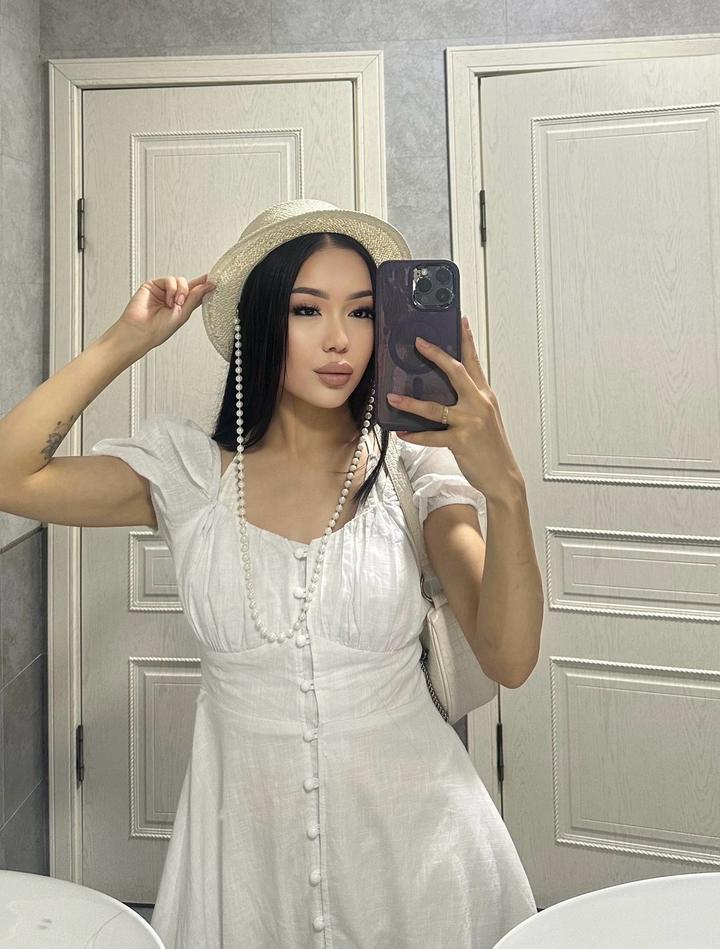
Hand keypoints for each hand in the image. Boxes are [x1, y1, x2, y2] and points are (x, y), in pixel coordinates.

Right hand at [117, 274, 216, 352]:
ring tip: (174, 304)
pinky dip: (171, 289)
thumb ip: (195, 298)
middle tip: (184, 302)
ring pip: (180, 280)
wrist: (141, 330)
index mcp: (182, 306)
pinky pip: (169, 280)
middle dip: (189, 292)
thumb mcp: (183, 314)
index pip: (197, 292)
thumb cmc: (159, 329)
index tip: (216, 280)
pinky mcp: (154, 285)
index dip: (206, 285)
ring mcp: (164, 291)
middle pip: (189, 284)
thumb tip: (208, 286)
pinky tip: (168, 300)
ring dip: (180, 291)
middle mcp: (174, 297)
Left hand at [387, 316, 523, 499]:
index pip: (474, 362)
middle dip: (436, 355)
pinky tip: (402, 433)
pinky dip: (415, 435)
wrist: (503, 475)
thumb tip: (442, 390)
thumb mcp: (485, 417)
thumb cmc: (491, 446)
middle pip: (456, 372)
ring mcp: (470, 422)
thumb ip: (468, 401)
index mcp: (485, 395)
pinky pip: (432, 436)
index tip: (460, 321)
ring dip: (411, 403)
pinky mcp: (461, 441)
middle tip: (418, 343)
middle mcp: (479, 404)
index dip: (467, 340)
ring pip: (435, 407)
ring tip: (393, 398)